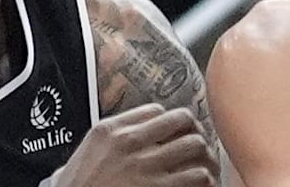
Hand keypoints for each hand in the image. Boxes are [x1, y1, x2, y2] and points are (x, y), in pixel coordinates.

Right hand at [52, 104, 217, 186]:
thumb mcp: (86, 153)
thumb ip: (109, 138)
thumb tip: (129, 131)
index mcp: (110, 130)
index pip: (156, 110)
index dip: (167, 121)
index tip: (171, 132)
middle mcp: (129, 142)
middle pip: (180, 118)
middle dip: (191, 129)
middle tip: (194, 140)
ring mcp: (144, 166)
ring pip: (194, 144)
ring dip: (201, 153)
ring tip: (201, 160)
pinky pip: (197, 175)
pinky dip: (203, 178)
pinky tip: (200, 181)